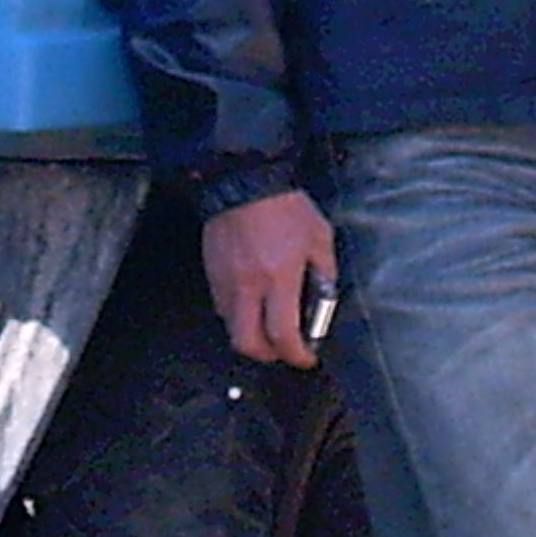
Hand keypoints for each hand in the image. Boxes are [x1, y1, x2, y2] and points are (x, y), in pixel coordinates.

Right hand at [203, 187, 335, 367]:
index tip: (306, 357)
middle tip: (283, 349)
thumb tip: (323, 300)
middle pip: (248, 343)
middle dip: (267, 355)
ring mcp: (225, 280)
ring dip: (251, 334)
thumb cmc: (284, 205)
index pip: (283, 335)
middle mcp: (248, 285)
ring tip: (267, 325)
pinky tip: (252, 301)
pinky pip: (221, 306)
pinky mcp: (211, 271)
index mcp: (279, 278)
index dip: (296, 355)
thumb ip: (324, 272)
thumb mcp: (319, 237)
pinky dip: (237, 314)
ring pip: (231, 327)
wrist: (244, 179)